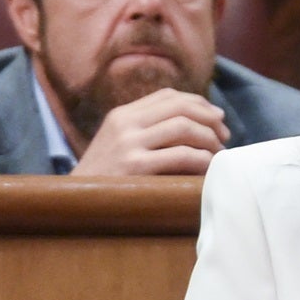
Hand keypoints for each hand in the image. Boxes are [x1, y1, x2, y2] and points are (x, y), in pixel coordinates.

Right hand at [69, 88, 230, 175]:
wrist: (75, 204)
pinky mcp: (136, 167)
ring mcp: (129, 144)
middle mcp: (125, 123)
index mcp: (122, 114)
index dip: (198, 103)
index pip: (167, 95)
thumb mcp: (118, 146)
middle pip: (180, 107)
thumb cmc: (104, 180)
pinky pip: (181, 155)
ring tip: (219, 154)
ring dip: (209, 139)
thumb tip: (192, 128)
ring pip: (184, 127)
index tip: (216, 118)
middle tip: (224, 137)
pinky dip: (202, 159)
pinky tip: (209, 167)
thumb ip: (146, 132)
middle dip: (210, 119)